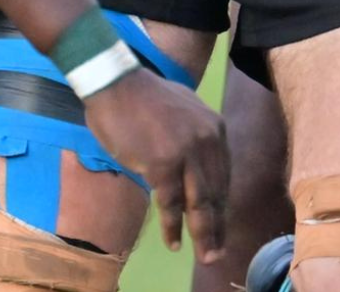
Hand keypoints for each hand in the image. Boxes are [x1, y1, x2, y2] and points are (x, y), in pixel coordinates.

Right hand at [82, 70, 228, 261]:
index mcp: (214, 127)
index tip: (222, 225)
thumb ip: (197, 138)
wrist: (117, 84)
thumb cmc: (144, 99)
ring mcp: (186, 152)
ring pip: (199, 203)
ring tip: (206, 255)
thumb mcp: (184, 112)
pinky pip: (171, 203)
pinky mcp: (163, 164)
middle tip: (219, 252)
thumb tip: (199, 169)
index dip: (222, 205)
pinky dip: (172, 226)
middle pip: (215, 193)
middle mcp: (207, 140)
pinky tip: (174, 242)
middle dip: (217, 226)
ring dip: (202, 234)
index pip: (223, 175)